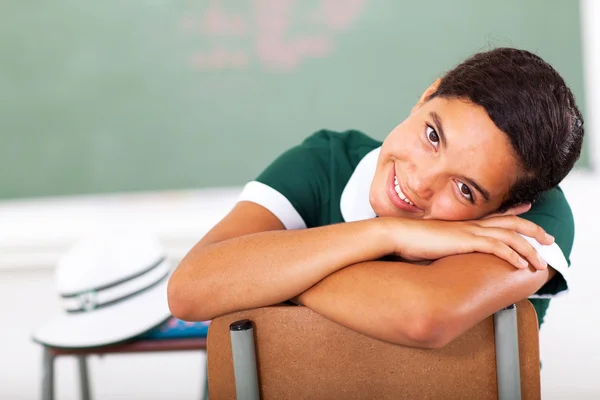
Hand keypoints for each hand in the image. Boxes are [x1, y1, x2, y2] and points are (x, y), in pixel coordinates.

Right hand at [383, 208, 552, 269]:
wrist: (396, 234)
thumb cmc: (408, 241)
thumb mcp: (429, 242)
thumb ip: (441, 244)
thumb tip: (442, 253)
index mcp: (461, 224)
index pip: (493, 215)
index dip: (513, 212)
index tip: (527, 209)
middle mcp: (469, 224)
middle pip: (509, 223)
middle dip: (532, 230)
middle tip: (548, 238)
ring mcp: (468, 232)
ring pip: (508, 236)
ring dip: (529, 248)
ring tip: (542, 261)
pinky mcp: (465, 241)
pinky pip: (496, 247)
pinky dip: (512, 255)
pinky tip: (522, 265)